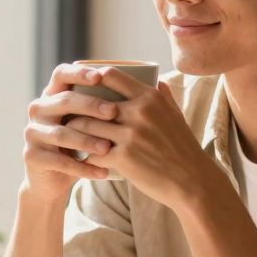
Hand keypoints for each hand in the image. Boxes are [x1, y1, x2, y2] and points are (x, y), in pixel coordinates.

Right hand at [22, 63, 120, 200]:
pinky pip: (60, 162)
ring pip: (61, 133)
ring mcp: (32, 133)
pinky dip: (83, 168)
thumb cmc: (81, 144)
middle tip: (114, 112)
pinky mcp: (32, 157)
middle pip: (64, 101)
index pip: (61, 74)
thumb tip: (158, 82)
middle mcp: (39, 109)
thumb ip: (111, 101)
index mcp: (53, 94)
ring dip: (87, 140)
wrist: (53, 179)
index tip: (100, 76)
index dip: (79, 73)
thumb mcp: (92, 121)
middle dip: (90, 105)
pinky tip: (104, 172)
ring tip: (109, 147)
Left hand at [66, 69, 211, 209]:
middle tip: (64, 111)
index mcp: (150, 98)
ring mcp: (130, 135)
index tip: (81, 84)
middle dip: (76, 106)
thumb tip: (158, 79)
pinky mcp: (123, 158)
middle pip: (92, 102)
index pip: (111, 75)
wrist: (192, 181)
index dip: (91, 77)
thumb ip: (164, 96)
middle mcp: (139, 112)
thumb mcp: (176, 116)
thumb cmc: (183, 148)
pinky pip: (92, 152)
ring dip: (73, 130)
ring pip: (87, 126)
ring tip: (65, 132)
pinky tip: (75, 156)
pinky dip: (82, 154)